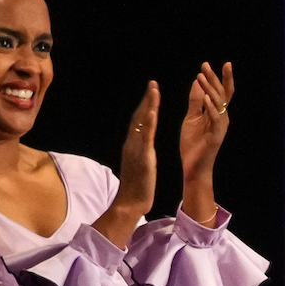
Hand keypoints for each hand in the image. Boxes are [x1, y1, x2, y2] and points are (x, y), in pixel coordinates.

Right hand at [103, 82, 160, 243]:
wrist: (131, 202)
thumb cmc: (138, 187)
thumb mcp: (141, 164)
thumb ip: (141, 151)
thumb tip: (143, 143)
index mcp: (134, 145)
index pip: (140, 121)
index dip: (146, 106)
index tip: (152, 92)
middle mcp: (132, 143)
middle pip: (139, 116)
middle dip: (146, 99)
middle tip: (153, 83)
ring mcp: (136, 149)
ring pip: (141, 123)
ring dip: (148, 105)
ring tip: (154, 90)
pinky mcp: (142, 156)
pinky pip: (145, 137)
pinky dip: (147, 123)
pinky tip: (152, 111)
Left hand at [176, 61, 234, 222]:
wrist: (193, 167)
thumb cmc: (193, 144)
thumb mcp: (191, 118)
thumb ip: (195, 101)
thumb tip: (197, 81)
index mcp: (217, 113)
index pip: (222, 92)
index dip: (223, 78)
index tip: (223, 63)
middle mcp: (222, 118)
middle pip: (222, 94)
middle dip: (214, 78)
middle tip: (205, 65)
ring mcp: (220, 127)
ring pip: (218, 104)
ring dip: (210, 88)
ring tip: (201, 76)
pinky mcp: (216, 136)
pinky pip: (215, 118)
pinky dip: (210, 106)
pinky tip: (204, 96)